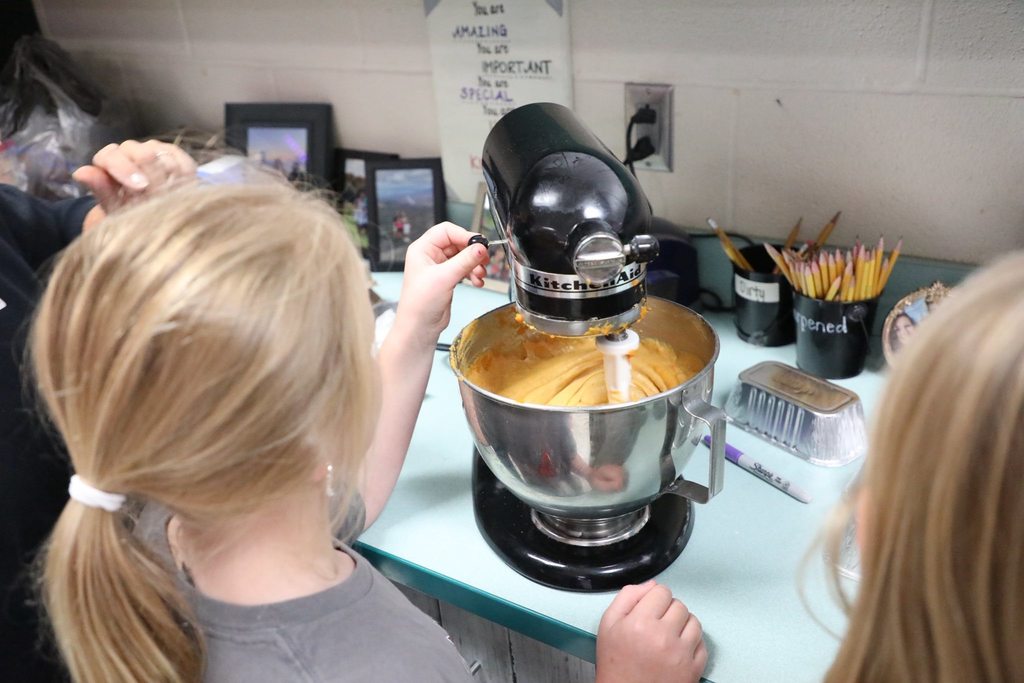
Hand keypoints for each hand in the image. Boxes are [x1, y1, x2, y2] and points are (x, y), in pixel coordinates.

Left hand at [74, 139, 195, 229]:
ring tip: (171, 194)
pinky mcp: (173, 153)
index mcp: (108, 160)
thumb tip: (80, 172)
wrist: (155, 217)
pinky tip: (182, 186)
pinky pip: (180, 158)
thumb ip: (100, 189)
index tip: (139, 187)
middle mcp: (128, 150)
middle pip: (138, 151)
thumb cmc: (131, 213)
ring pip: (160, 154)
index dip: (124, 169)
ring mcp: (152, 148)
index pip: (110, 155)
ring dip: (167, 175)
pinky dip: (183, 173)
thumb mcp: (116, 207)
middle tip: (160, 194)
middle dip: (150, 174)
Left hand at [395, 222, 488, 346]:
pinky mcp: (446, 278)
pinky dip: (472, 274)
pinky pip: (464, 269)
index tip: (478, 245)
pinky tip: (477, 282)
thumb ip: (465, 261)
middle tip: (484, 260)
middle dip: (472, 252)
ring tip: (480, 275)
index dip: (464, 235)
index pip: (446, 231)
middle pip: (457, 243)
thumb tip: (480, 248)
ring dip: (474, 264)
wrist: (419, 327)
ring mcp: (439, 267)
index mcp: (422, 249)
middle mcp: (430, 256)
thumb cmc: (420, 303)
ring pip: (463, 257)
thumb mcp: (444, 278)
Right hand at [596, 581, 707, 682]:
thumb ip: (627, 597)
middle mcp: (663, 637)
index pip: (662, 591)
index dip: (654, 598)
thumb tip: (651, 586)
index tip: (649, 609)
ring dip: (683, 625)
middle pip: (679, 605)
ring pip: (694, 622)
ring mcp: (681, 654)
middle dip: (668, 611)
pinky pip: (702, 644)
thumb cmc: (615, 664)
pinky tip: (678, 649)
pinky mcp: (693, 669)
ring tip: (669, 636)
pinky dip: (692, 644)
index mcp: (640, 623)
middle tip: (656, 625)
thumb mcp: (608, 624)